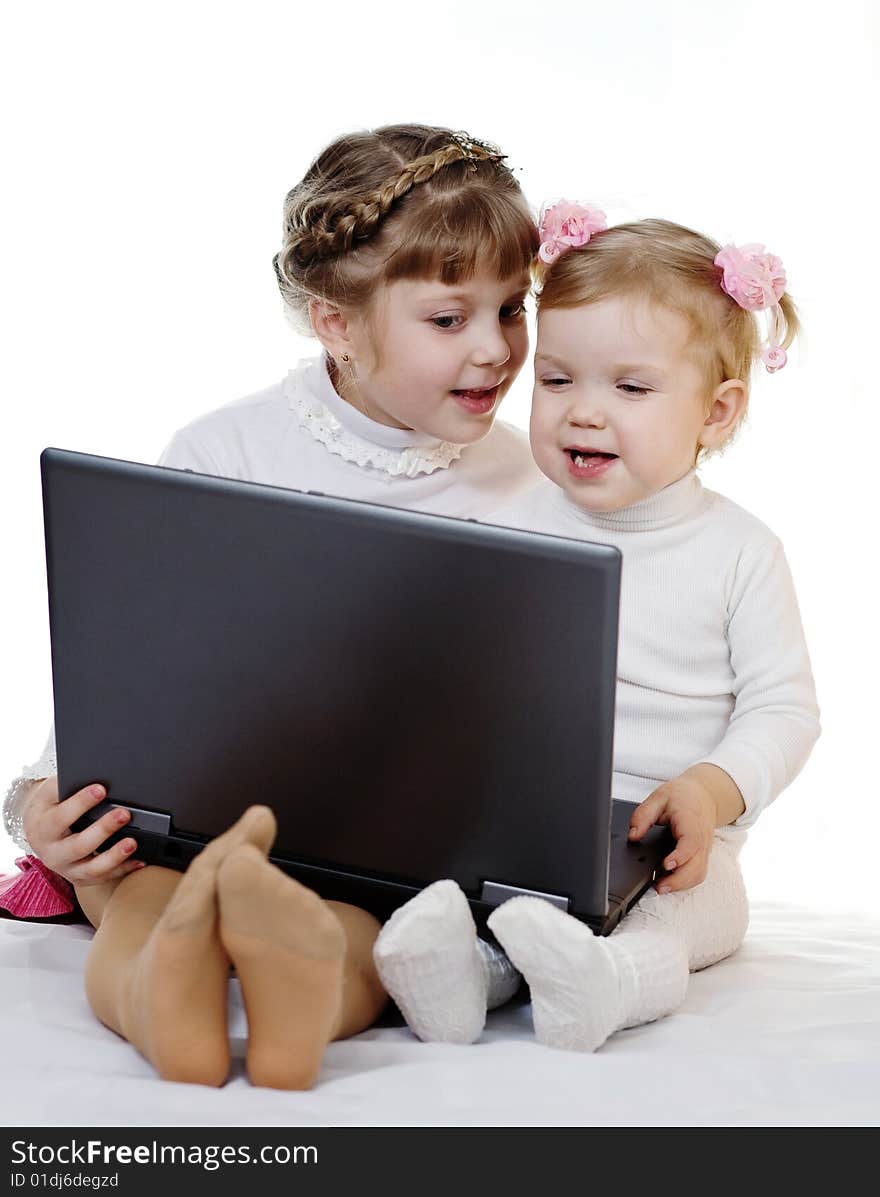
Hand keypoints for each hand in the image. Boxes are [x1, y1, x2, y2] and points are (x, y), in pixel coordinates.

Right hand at [22, 776, 143, 885]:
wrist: (40, 832)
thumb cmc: (51, 807)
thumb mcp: (50, 792)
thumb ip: (66, 785)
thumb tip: (94, 780)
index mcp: (42, 829)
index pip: (61, 817)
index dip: (81, 803)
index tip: (101, 789)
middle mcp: (52, 853)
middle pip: (79, 845)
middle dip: (103, 829)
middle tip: (123, 814)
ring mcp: (67, 869)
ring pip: (92, 868)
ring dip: (114, 856)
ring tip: (132, 842)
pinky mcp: (80, 878)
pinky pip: (104, 877)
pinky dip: (123, 869)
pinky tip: (139, 860)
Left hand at [627, 772, 720, 893]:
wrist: (703, 794)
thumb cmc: (683, 796)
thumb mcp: (658, 798)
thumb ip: (643, 816)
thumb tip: (633, 836)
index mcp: (691, 822)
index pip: (691, 843)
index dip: (680, 857)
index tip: (665, 865)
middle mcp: (701, 838)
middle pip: (697, 866)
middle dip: (678, 880)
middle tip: (658, 886)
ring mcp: (704, 849)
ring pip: (699, 873)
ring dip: (682, 884)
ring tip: (661, 887)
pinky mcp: (703, 855)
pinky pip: (698, 873)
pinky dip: (685, 882)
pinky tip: (670, 882)